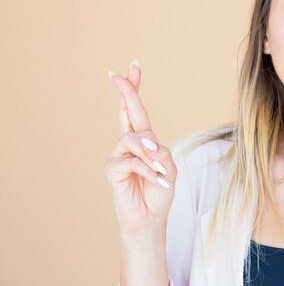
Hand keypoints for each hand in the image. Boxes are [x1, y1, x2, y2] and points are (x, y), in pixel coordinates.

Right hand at [103, 60, 177, 235]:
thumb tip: (146, 144)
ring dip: (151, 155)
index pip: (137, 112)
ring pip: (133, 140)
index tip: (134, 67)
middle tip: (117, 74)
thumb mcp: (170, 169)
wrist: (150, 219)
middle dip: (126, 92)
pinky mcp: (112, 169)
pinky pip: (131, 161)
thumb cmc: (159, 193)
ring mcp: (118, 155)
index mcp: (145, 141)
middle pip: (127, 113)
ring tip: (162, 172)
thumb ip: (161, 153)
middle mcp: (129, 144)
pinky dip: (149, 171)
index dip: (134, 90)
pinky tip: (157, 181)